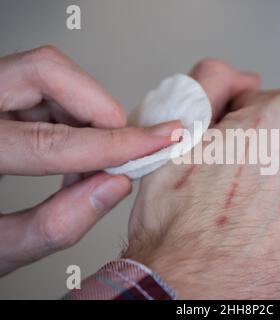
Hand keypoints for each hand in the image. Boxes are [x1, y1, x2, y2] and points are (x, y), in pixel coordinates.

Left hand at [0, 46, 180, 275]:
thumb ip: (55, 225)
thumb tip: (114, 186)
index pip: (51, 140)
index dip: (113, 145)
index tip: (155, 143)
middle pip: (47, 72)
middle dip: (100, 110)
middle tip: (124, 146)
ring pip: (48, 73)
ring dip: (87, 114)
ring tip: (91, 158)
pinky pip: (42, 86)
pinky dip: (72, 114)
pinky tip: (71, 149)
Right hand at [124, 59, 279, 298]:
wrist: (196, 296)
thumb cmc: (182, 226)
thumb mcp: (179, 134)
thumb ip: (207, 85)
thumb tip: (229, 76)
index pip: (259, 100)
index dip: (229, 121)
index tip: (216, 145)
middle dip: (253, 151)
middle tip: (220, 182)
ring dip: (269, 188)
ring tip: (235, 214)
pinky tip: (255, 234)